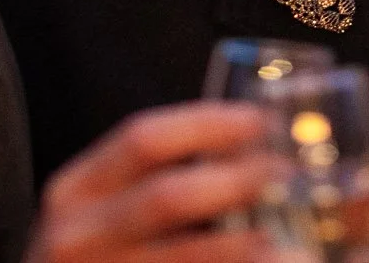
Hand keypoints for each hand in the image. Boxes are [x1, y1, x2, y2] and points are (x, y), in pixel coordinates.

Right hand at [28, 102, 280, 262]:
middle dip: (234, 181)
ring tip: (292, 240)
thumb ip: (157, 178)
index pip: (142, 139)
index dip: (205, 124)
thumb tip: (250, 145)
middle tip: (285, 174)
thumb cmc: (98, 253)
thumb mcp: (105, 209)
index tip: (259, 120)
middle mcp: (76, 237)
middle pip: (166, 197)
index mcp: (76, 191)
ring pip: (184, 257)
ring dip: (242, 246)